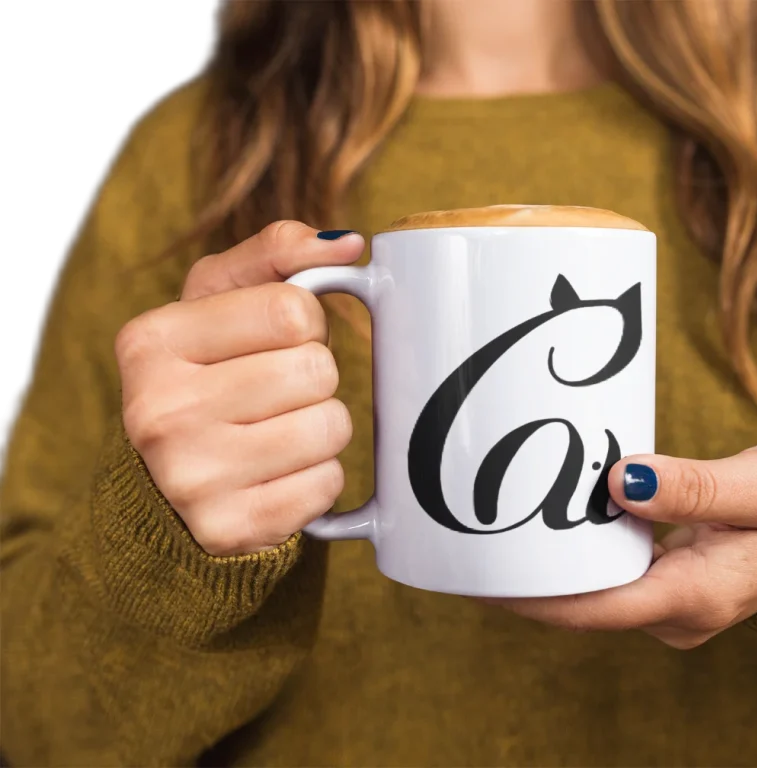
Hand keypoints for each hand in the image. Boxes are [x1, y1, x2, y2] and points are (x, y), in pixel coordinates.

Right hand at [116, 222, 362, 555]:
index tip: (278, 341)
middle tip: (278, 392)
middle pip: (316, 369)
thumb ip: (277, 254)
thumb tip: (348, 244)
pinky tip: (280, 474)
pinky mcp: (227, 527)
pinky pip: (327, 484)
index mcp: (152, 341)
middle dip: (315, 378)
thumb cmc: (209, 375)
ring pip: (330, 426)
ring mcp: (189, 477)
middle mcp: (158, 409)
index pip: (292, 309)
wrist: (167, 488)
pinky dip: (320, 478)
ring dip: (323, 428)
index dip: (305, 323)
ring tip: (280, 431)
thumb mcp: (220, 301)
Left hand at [488, 433, 756, 648]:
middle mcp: (681, 609)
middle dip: (532, 577)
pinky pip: (619, 569)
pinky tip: (561, 516)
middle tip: (476, 535)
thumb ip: (695, 488)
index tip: (484, 572)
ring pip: (599, 586)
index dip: (534, 595)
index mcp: (698, 596)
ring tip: (504, 521)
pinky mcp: (679, 577)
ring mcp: (679, 597)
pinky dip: (588, 547)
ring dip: (557, 561)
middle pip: (587, 601)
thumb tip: (620, 481)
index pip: (594, 608)